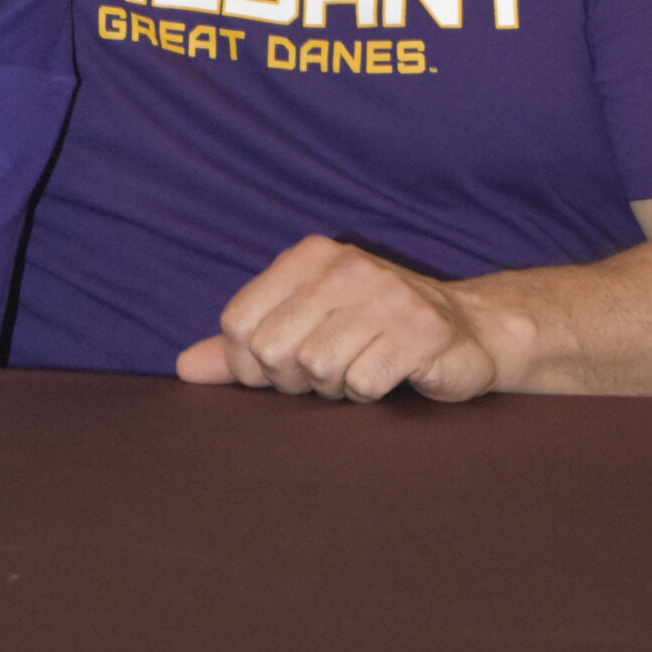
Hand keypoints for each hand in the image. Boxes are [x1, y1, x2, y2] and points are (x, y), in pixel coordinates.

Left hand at [175, 234, 503, 401]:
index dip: (250, 365)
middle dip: (294, 380)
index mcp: (308, 257)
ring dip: (336, 387)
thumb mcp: (302, 326)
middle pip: (274, 350)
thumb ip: (241, 348)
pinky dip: (370, 394)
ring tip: (361, 370)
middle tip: (327, 374)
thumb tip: (183, 367)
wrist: (468, 332)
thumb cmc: (371, 332)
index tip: (281, 370)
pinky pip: (363, 383)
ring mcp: (387, 294)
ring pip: (318, 369)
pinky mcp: (422, 330)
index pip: (238, 325)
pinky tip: (390, 376)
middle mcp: (345, 266)